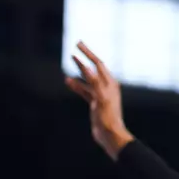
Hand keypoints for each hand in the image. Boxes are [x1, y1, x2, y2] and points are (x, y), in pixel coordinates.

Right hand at [64, 42, 134, 160]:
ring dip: (80, 69)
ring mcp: (101, 94)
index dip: (88, 53)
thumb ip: (94, 82)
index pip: (98, 63)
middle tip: (76, 46)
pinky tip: (68, 81)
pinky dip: (77, 85)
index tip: (78, 44)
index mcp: (110, 83)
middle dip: (85, 56)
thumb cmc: (108, 117)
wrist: (110, 135)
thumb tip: (86, 67)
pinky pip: (84, 90)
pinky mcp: (95, 102)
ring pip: (88, 78)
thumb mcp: (101, 98)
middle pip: (94, 67)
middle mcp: (106, 86)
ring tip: (72, 60)